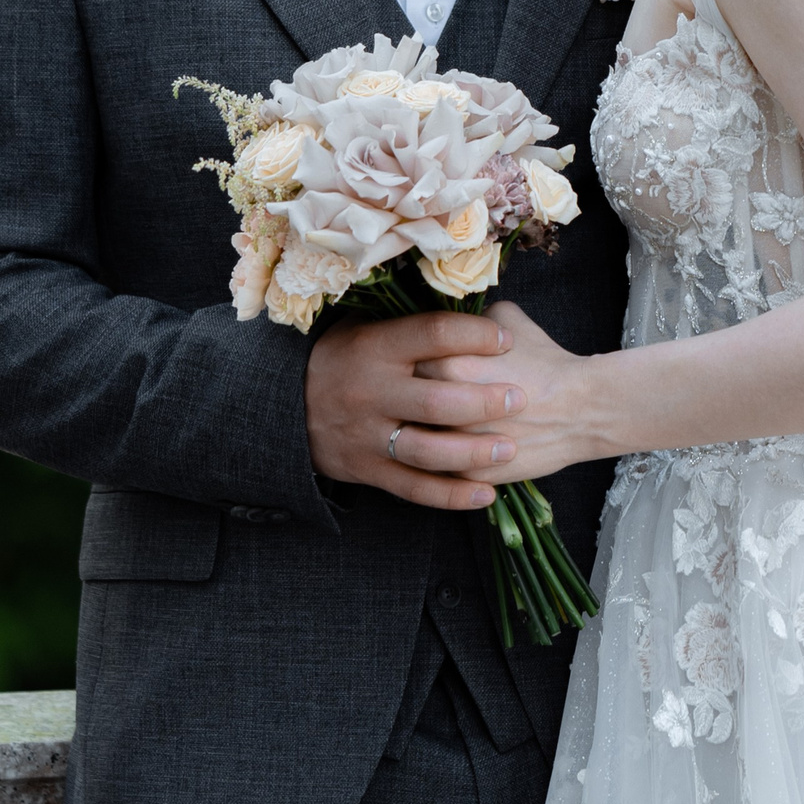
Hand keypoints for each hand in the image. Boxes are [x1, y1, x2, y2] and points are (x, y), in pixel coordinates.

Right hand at [306, 311, 524, 509]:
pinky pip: (414, 488)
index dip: (476, 335)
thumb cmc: (343, 358)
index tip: (506, 341)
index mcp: (375, 347)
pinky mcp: (366, 471)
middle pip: (437, 400)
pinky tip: (486, 495)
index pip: (433, 335)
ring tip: (511, 447)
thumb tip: (475, 308)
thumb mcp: (366, 329)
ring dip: (475, 452)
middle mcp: (370, 392)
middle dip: (485, 401)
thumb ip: (412, 325)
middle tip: (520, 397)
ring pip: (428, 450)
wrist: (282, 405)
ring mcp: (367, 436)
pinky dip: (452, 495)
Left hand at [415, 302, 603, 484]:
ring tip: (440, 423)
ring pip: (417, 442)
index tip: (428, 366)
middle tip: (430, 396)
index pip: (406, 365)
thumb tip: (454, 323)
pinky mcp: (469, 474)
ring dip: (424, 433)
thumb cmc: (546, 360)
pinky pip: (441, 470)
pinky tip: (458, 448)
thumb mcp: (509, 320)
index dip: (415, 364)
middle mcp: (440, 408)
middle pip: (405, 404)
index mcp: (444, 365)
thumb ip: (471, 320)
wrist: (581, 407)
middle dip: (413, 400)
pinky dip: (446, 461)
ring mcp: (453, 446)